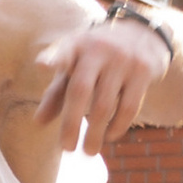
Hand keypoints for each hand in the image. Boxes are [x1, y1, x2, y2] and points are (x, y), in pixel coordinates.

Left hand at [34, 10, 167, 144]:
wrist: (143, 31)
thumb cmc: (98, 55)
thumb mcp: (76, 65)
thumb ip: (57, 91)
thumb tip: (38, 122)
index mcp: (76, 44)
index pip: (62, 51)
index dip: (53, 59)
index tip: (41, 67)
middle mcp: (98, 49)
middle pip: (80, 90)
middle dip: (71, 123)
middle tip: (67, 148)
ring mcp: (123, 59)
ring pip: (104, 104)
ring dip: (95, 132)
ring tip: (89, 151)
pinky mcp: (144, 71)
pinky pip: (129, 106)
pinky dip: (118, 126)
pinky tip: (110, 136)